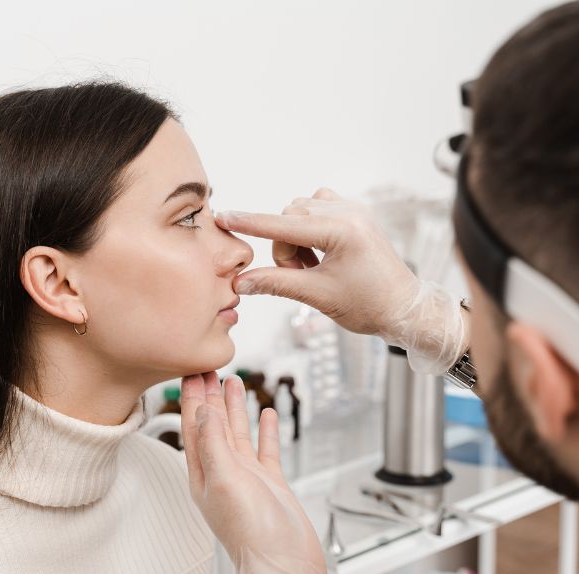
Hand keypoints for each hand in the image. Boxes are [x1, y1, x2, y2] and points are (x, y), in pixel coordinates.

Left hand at [180, 371, 323, 572]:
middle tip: (208, 368)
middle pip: (212, 425)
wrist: (286, 564)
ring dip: (234, 407)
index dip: (191, 398)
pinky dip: (264, 430)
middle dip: (209, 396)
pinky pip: (264, 449)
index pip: (193, 426)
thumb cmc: (252, 533)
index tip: (191, 371)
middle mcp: (221, 473)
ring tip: (233, 381)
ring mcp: (246, 477)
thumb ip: (213, 444)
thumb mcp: (225, 480)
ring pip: (237, 433)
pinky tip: (266, 415)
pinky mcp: (269, 483)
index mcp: (203, 474)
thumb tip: (203, 411)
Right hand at [216, 188, 467, 373]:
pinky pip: (316, 209)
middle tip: (301, 275)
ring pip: (300, 213)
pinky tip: (319, 254)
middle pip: (289, 218)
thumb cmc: (369, 305)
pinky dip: (308, 231)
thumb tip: (241, 282)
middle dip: (285, 248)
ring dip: (295, 240)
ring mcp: (353, 210)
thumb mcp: (318, 295)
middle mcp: (348, 212)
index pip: (283, 225)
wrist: (404, 308)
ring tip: (313, 268)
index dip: (249, 223)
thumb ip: (276, 284)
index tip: (223, 216)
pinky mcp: (354, 214)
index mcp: (342, 230)